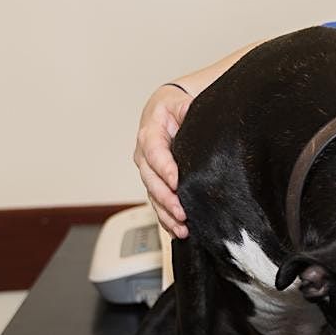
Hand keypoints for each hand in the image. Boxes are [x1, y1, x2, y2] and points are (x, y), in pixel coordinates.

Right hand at [133, 84, 192, 237]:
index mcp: (149, 135)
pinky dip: (166, 219)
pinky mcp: (155, 184)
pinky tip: (177, 231)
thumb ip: (185, 108)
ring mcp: (148, 172)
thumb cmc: (172, 108)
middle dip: (166, 199)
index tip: (177, 182)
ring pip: (153, 197)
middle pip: (151, 181)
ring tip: (182, 229)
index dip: (164, 169)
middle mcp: (144, 156)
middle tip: (182, 212)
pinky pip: (157, 204)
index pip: (155, 153)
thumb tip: (191, 109)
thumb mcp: (179, 103)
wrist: (164, 112)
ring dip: (166, 215)